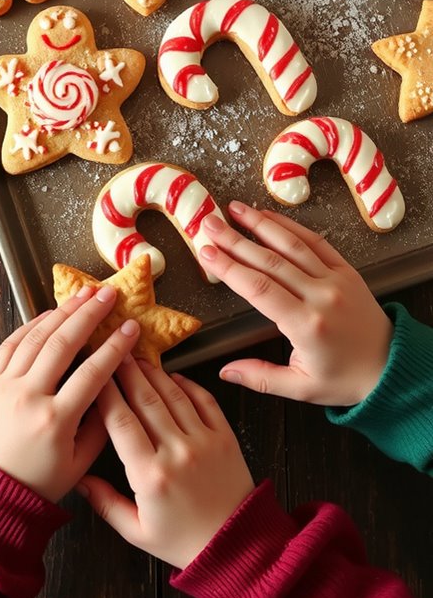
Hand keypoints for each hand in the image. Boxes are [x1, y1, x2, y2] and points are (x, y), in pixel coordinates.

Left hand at [0, 285, 139, 501]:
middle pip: (62, 344)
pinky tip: (50, 313)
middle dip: (89, 314)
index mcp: (55, 421)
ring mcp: (5, 387)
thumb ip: (101, 424)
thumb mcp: (80, 462)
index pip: (92, 373)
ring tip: (83, 294)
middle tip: (108, 294)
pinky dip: (31, 324)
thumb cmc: (41, 481)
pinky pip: (10, 344)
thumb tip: (115, 386)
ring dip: (62, 312)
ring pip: (36, 338)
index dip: (114, 347)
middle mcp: (29, 398)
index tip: (131, 327)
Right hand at [78, 356, 253, 568]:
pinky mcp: (225, 436)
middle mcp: (176, 452)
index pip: (120, 422)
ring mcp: (204, 441)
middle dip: (126, 371)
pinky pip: (204, 400)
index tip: (92, 373)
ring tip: (136, 356)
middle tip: (112, 349)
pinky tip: (173, 375)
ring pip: (173, 395)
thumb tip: (78, 479)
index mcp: (150, 476)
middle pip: (145, 399)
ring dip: (153, 372)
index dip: (104, 392)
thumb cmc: (184, 542)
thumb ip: (104, 503)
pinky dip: (187, 383)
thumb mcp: (137, 532)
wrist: (237, 547)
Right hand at [199, 202, 392, 406]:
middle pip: (269, 261)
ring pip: (292, 245)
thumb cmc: (345, 380)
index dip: (229, 268)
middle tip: (209, 224)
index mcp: (305, 325)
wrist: (391, 368)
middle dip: (235, 240)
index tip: (206, 252)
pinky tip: (269, 216)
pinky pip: (315, 242)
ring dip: (260, 224)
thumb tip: (225, 371)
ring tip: (233, 209)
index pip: (258, 288)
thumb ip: (260, 378)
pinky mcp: (346, 270)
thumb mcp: (300, 388)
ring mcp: (335, 280)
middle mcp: (320, 296)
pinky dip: (291, 226)